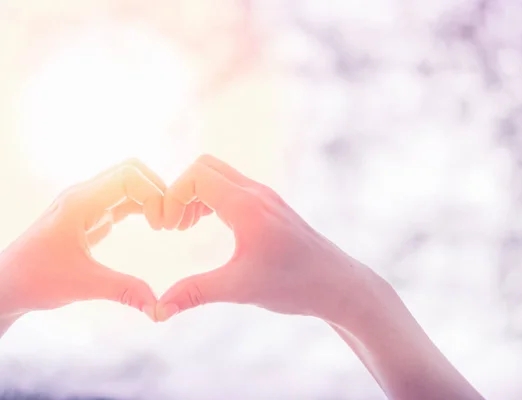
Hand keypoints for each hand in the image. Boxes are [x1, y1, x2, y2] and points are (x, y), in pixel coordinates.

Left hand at [0, 159, 169, 319]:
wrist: (7, 285)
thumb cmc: (36, 280)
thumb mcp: (84, 285)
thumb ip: (125, 291)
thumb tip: (160, 308)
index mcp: (80, 203)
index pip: (129, 176)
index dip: (153, 193)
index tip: (162, 225)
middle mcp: (83, 195)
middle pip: (131, 171)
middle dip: (157, 189)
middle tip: (168, 220)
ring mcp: (86, 203)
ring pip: (128, 182)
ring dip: (150, 196)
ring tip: (164, 223)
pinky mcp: (89, 215)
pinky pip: (122, 198)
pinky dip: (141, 205)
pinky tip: (152, 224)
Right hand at [156, 155, 381, 322]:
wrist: (335, 283)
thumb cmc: (293, 284)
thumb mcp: (240, 289)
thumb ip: (196, 293)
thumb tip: (157, 310)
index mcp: (247, 207)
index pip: (196, 176)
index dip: (172, 197)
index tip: (168, 228)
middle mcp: (257, 193)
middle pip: (205, 166)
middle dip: (181, 190)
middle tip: (175, 225)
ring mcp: (266, 197)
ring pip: (220, 175)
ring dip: (196, 193)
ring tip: (186, 226)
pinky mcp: (271, 205)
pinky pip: (233, 187)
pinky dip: (213, 198)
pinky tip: (209, 224)